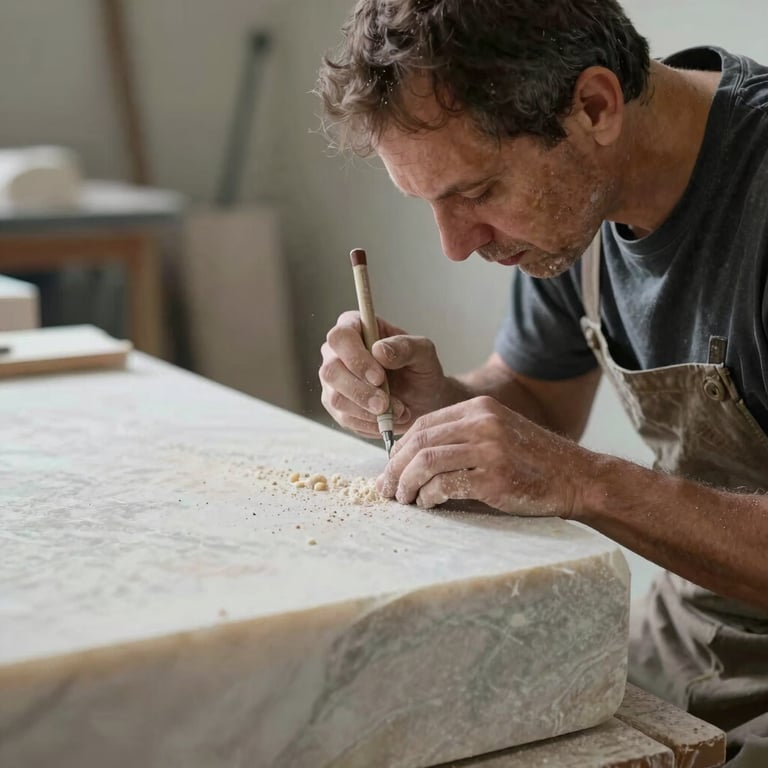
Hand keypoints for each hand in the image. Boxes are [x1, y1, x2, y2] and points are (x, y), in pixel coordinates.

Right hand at [319, 311, 450, 437]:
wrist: (424, 399)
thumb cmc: (421, 369)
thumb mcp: (423, 353)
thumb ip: (405, 347)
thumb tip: (379, 351)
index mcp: (355, 328)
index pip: (340, 337)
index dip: (355, 357)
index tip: (379, 377)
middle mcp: (337, 353)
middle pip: (331, 371)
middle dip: (361, 391)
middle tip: (385, 403)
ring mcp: (334, 381)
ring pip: (336, 398)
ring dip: (368, 410)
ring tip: (398, 410)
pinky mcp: (337, 405)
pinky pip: (345, 418)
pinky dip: (370, 422)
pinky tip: (388, 418)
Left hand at [375, 395, 590, 516]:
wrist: (576, 477)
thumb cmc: (531, 462)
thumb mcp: (496, 433)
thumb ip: (461, 438)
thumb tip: (411, 460)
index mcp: (479, 408)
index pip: (424, 424)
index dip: (399, 448)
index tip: (389, 468)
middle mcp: (483, 423)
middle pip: (420, 442)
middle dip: (395, 468)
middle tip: (386, 488)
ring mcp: (490, 449)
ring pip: (427, 462)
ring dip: (407, 484)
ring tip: (403, 499)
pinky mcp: (495, 478)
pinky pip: (446, 485)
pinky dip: (429, 496)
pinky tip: (428, 503)